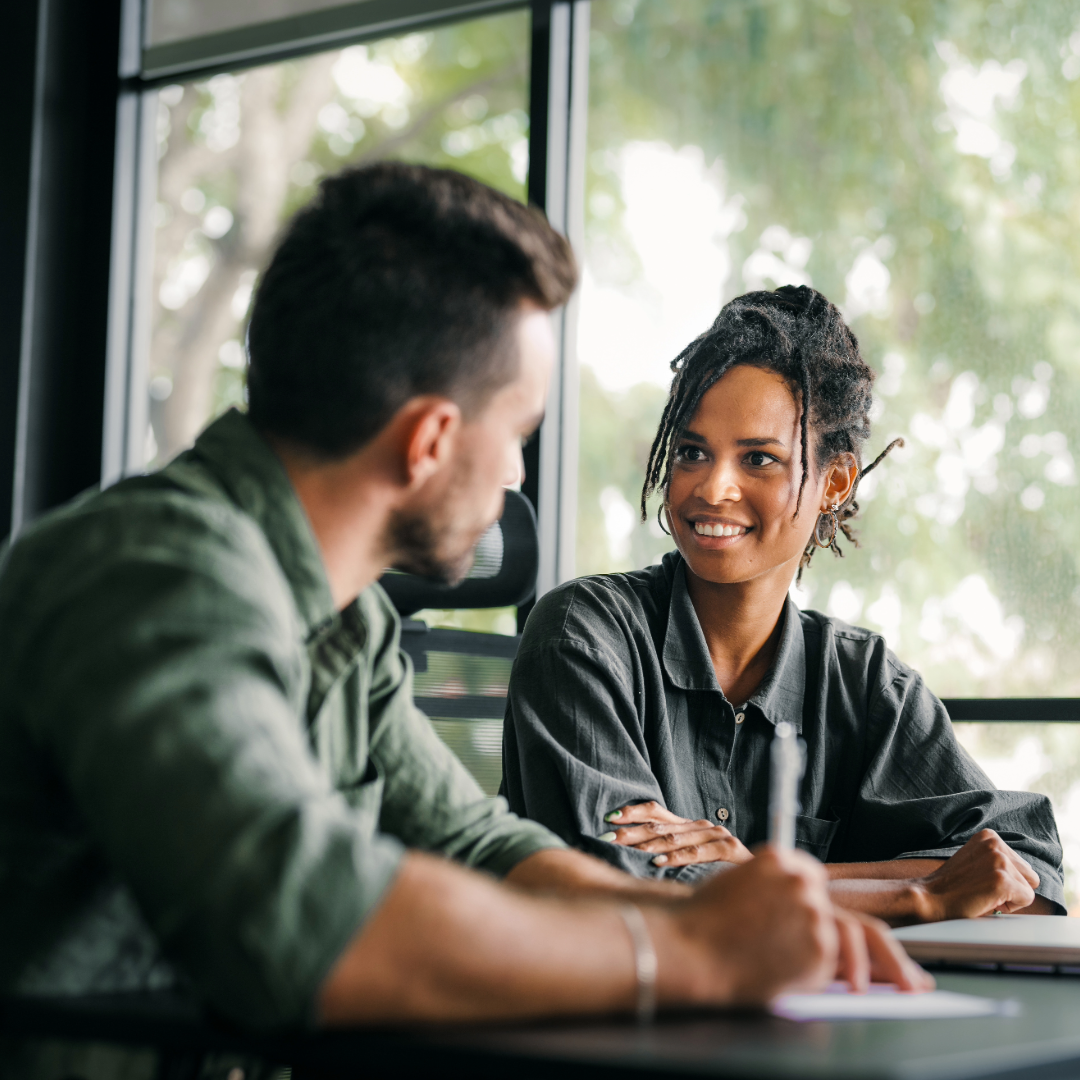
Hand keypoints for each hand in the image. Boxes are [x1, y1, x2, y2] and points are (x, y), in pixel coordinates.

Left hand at [601, 800, 752, 866]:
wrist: (763, 882)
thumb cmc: (722, 876)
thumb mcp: (691, 863)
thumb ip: (668, 855)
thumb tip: (632, 856)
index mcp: (689, 826)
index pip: (655, 812)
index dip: (632, 813)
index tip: (610, 818)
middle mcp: (700, 826)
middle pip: (659, 825)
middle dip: (631, 832)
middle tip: (609, 836)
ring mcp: (716, 835)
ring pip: (674, 838)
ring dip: (648, 845)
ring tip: (627, 849)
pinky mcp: (729, 850)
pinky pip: (698, 853)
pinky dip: (676, 857)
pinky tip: (658, 863)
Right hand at [662, 846, 930, 1007]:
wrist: (689, 948)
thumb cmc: (705, 921)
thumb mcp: (740, 885)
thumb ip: (776, 891)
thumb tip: (811, 918)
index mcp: (782, 859)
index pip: (820, 888)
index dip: (831, 917)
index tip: (855, 940)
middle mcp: (805, 882)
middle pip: (860, 922)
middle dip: (895, 959)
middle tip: (915, 983)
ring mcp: (816, 914)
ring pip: (851, 947)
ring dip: (872, 973)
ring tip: (891, 993)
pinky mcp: (819, 948)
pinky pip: (829, 969)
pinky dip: (822, 980)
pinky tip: (797, 980)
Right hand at [915, 829, 1039, 920]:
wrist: (930, 898)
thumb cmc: (953, 885)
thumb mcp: (976, 861)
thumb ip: (997, 859)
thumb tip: (1030, 873)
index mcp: (989, 836)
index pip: (1022, 865)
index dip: (1005, 879)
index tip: (981, 881)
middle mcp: (995, 843)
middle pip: (1029, 876)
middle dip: (1012, 888)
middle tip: (984, 890)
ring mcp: (998, 860)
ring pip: (1028, 888)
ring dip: (1009, 897)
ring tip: (983, 894)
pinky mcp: (1002, 880)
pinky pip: (1026, 899)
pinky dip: (1010, 906)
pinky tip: (987, 900)